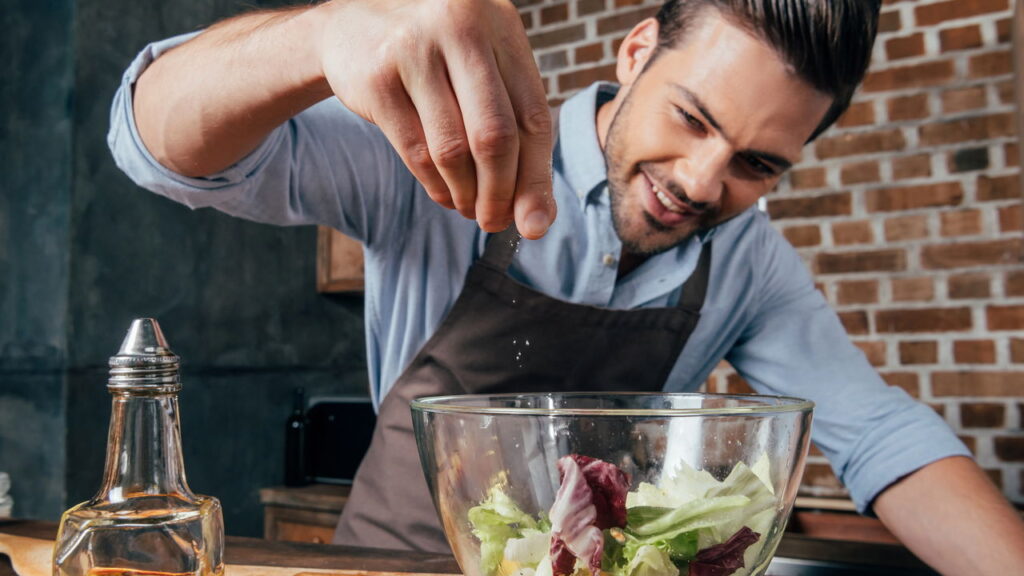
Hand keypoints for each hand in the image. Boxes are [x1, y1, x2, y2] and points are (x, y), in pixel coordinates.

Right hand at [316, 0, 555, 238]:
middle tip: (495, 222)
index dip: (536, 178)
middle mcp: (461, 29)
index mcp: (499, 26)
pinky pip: (417, 152)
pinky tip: (444, 194)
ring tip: (468, 207)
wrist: (356, 25)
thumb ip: (515, 130)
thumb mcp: (482, 74)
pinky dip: (436, 186)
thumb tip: (536, 218)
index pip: (533, 116)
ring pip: (453, 150)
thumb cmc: (438, 61)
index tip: (535, 223)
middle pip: (495, 136)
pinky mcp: (378, 79)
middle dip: (499, 193)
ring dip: (465, 194)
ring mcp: (415, 51)